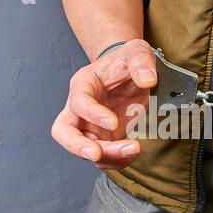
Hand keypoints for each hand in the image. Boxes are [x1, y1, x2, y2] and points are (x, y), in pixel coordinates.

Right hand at [51, 39, 156, 168]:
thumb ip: (141, 61)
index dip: (93, 114)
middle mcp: (79, 108)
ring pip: (86, 150)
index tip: (114, 122)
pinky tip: (133, 152)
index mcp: (83, 84)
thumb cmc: (127, 61)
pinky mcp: (103, 139)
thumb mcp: (137, 52)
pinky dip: (117, 160)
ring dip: (108, 156)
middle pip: (64, 132)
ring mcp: (89, 127)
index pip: (79, 102)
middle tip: (97, 154)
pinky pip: (104, 157)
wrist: (129, 72)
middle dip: (77, 146)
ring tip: (134, 149)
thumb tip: (148, 81)